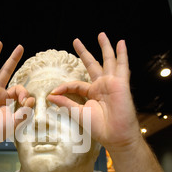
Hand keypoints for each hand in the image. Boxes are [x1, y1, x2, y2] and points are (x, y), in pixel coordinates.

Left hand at [47, 32, 140, 150]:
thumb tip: (50, 97)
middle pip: (92, 65)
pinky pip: (121, 66)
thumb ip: (65, 103)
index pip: (76, 84)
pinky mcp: (120, 83)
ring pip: (107, 61)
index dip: (64, 87)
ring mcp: (111, 83)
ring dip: (105, 47)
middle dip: (84, 52)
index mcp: (92, 94)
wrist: (115, 135)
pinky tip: (121, 43)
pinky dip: (122, 54)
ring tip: (101, 35)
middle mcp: (102, 86)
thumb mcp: (78, 113)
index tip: (53, 92)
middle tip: (76, 40)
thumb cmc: (100, 128)